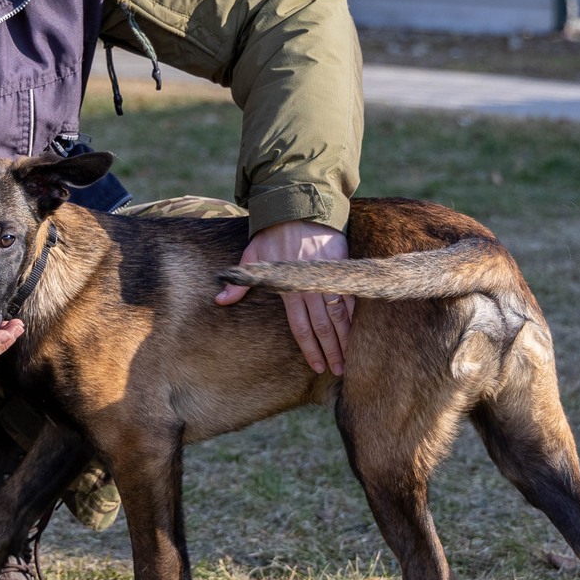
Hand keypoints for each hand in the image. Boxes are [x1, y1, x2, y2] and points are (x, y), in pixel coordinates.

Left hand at [214, 219, 351, 375]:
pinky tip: (360, 331)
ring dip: (346, 339)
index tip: (317, 367)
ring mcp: (329, 277)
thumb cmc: (272, 235)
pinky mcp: (343, 266)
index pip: (300, 328)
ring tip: (351, 359)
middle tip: (340, 372)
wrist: (298, 207)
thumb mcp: (251, 257)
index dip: (309, 349)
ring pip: (341, 316)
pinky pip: (352, 296)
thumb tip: (219, 300)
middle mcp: (310, 286)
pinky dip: (356, 315)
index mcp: (289, 289)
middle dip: (331, 351)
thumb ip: (240, 283)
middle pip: (323, 327)